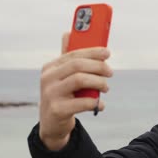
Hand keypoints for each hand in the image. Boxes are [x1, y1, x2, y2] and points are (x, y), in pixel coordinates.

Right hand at [38, 33, 112, 150]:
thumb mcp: (62, 77)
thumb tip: (68, 32)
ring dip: (99, 82)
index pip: (73, 54)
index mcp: (51, 67)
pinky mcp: (57, 110)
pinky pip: (82, 102)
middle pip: (77, 65)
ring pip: (80, 80)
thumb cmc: (62, 96)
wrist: (52, 125)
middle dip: (98, 67)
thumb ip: (67, 57)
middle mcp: (48, 78)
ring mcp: (51, 94)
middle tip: (110, 73)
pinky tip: (100, 104)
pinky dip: (95, 102)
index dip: (92, 52)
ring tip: (106, 88)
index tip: (107, 53)